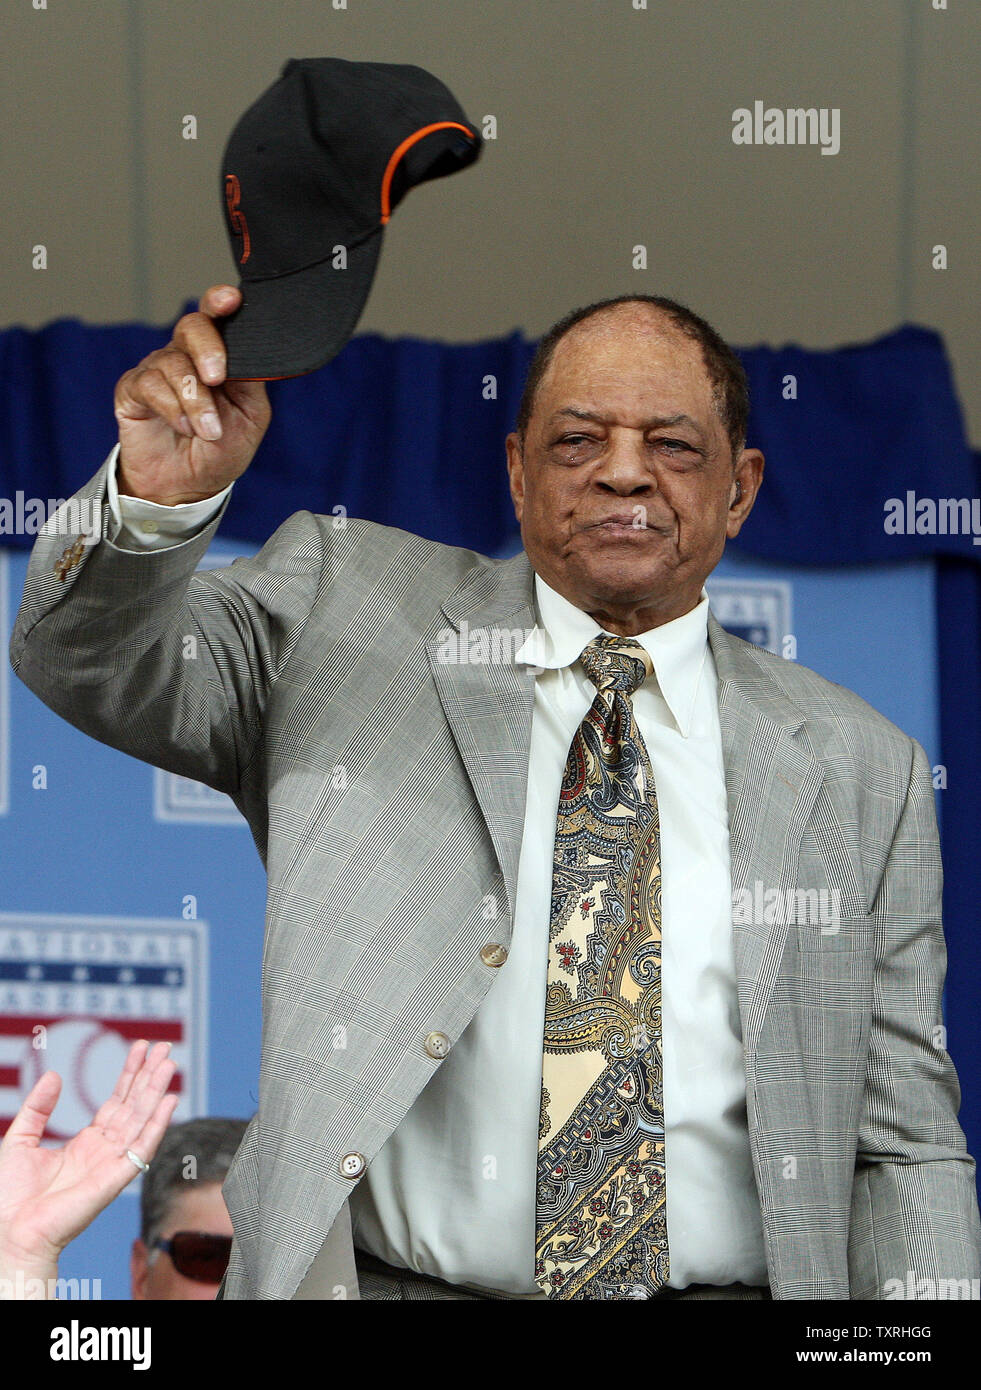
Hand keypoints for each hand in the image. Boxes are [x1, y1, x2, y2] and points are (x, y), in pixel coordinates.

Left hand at [0, 1040, 177, 1285]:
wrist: (8, 1231)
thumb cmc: (10, 1196)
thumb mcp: (20, 1139)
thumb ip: (38, 1108)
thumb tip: (53, 1076)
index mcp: (86, 1143)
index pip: (116, 1102)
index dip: (129, 1075)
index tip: (141, 1049)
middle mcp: (104, 1151)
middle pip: (134, 1106)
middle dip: (149, 1076)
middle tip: (164, 1047)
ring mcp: (112, 1164)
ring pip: (141, 1120)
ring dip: (156, 1091)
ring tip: (168, 1063)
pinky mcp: (116, 1179)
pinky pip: (142, 1148)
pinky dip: (157, 1124)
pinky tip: (168, 1102)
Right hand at [114, 284, 271, 504]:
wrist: (189, 485)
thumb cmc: (221, 448)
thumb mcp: (250, 416)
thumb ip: (253, 381)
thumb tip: (255, 351)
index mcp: (218, 355)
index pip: (218, 317)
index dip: (220, 302)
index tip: (230, 299)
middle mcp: (186, 355)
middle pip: (192, 327)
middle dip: (208, 349)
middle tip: (217, 378)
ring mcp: (157, 370)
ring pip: (173, 363)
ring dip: (195, 400)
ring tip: (208, 431)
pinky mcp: (132, 390)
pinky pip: (149, 385)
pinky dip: (172, 408)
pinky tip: (185, 428)